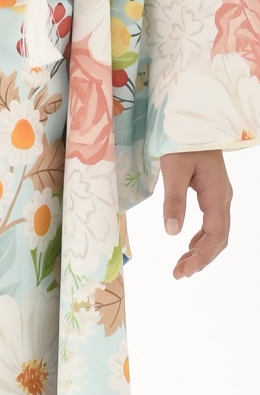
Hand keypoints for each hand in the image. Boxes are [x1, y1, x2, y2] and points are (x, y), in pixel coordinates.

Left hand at [160, 150, 232, 278]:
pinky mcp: (212, 193)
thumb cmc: (182, 141)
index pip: (215, 234)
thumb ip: (173, 200)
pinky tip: (188, 247)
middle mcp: (222, 197)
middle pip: (219, 238)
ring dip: (200, 251)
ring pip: (216, 232)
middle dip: (201, 259)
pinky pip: (212, 223)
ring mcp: (219, 196)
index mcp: (216, 194)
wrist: (193, 120)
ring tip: (180, 266)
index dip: (202, 256)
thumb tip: (173, 232)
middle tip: (178, 274)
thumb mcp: (173, 170)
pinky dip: (200, 239)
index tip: (183, 271)